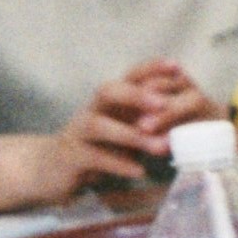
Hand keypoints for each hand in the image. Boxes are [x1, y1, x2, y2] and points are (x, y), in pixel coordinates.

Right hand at [38, 62, 224, 191]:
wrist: (51, 170)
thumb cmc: (97, 147)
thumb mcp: (125, 130)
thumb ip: (149, 121)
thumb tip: (187, 112)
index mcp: (108, 101)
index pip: (128, 76)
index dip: (150, 69)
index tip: (177, 66)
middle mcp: (91, 110)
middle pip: (107, 90)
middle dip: (135, 94)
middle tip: (164, 104)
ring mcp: (77, 133)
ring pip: (98, 125)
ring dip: (131, 135)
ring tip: (161, 146)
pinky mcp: (70, 157)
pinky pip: (92, 157)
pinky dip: (117, 163)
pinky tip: (139, 171)